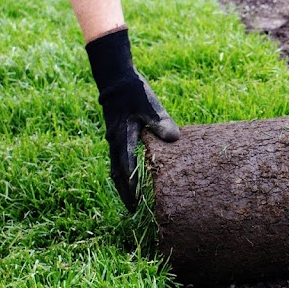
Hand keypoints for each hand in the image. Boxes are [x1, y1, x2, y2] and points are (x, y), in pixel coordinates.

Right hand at [100, 73, 179, 211]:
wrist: (116, 78)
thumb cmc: (133, 92)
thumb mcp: (149, 106)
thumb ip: (160, 122)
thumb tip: (174, 139)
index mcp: (122, 139)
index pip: (126, 169)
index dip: (131, 187)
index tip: (136, 203)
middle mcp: (115, 142)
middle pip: (117, 174)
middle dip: (124, 192)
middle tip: (132, 209)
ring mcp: (114, 139)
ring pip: (116, 167)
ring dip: (123, 183)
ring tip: (131, 198)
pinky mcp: (117, 134)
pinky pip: (118, 158)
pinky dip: (124, 170)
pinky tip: (133, 174)